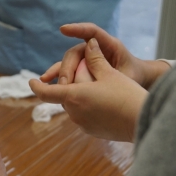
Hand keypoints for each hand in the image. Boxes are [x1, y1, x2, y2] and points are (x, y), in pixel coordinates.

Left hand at [31, 38, 147, 141]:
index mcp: (73, 96)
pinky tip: (108, 102)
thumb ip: (94, 60)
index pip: (45, 92)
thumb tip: (88, 44)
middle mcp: (73, 113)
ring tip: (104, 87)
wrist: (143, 122)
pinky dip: (89, 106)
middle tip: (91, 71)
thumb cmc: (126, 95)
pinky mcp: (92, 131)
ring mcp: (82, 124)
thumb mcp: (110, 73)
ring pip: (75, 104)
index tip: (31, 80)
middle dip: (72, 83)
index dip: (36, 86)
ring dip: (81, 94)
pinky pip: (85, 114)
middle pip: (65, 94)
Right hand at [45, 23, 169, 88]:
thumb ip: (116, 75)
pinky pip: (68, 71)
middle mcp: (95, 50)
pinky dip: (57, 76)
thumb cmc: (135, 76)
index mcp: (109, 45)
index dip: (78, 29)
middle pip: (75, 52)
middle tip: (65, 84)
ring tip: (46, 81)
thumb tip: (100, 78)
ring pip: (68, 62)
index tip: (63, 29)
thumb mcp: (129, 77)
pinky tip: (46, 82)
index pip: (92, 32)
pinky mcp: (82, 69)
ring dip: (58, 71)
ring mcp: (87, 59)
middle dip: (67, 67)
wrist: (138, 80)